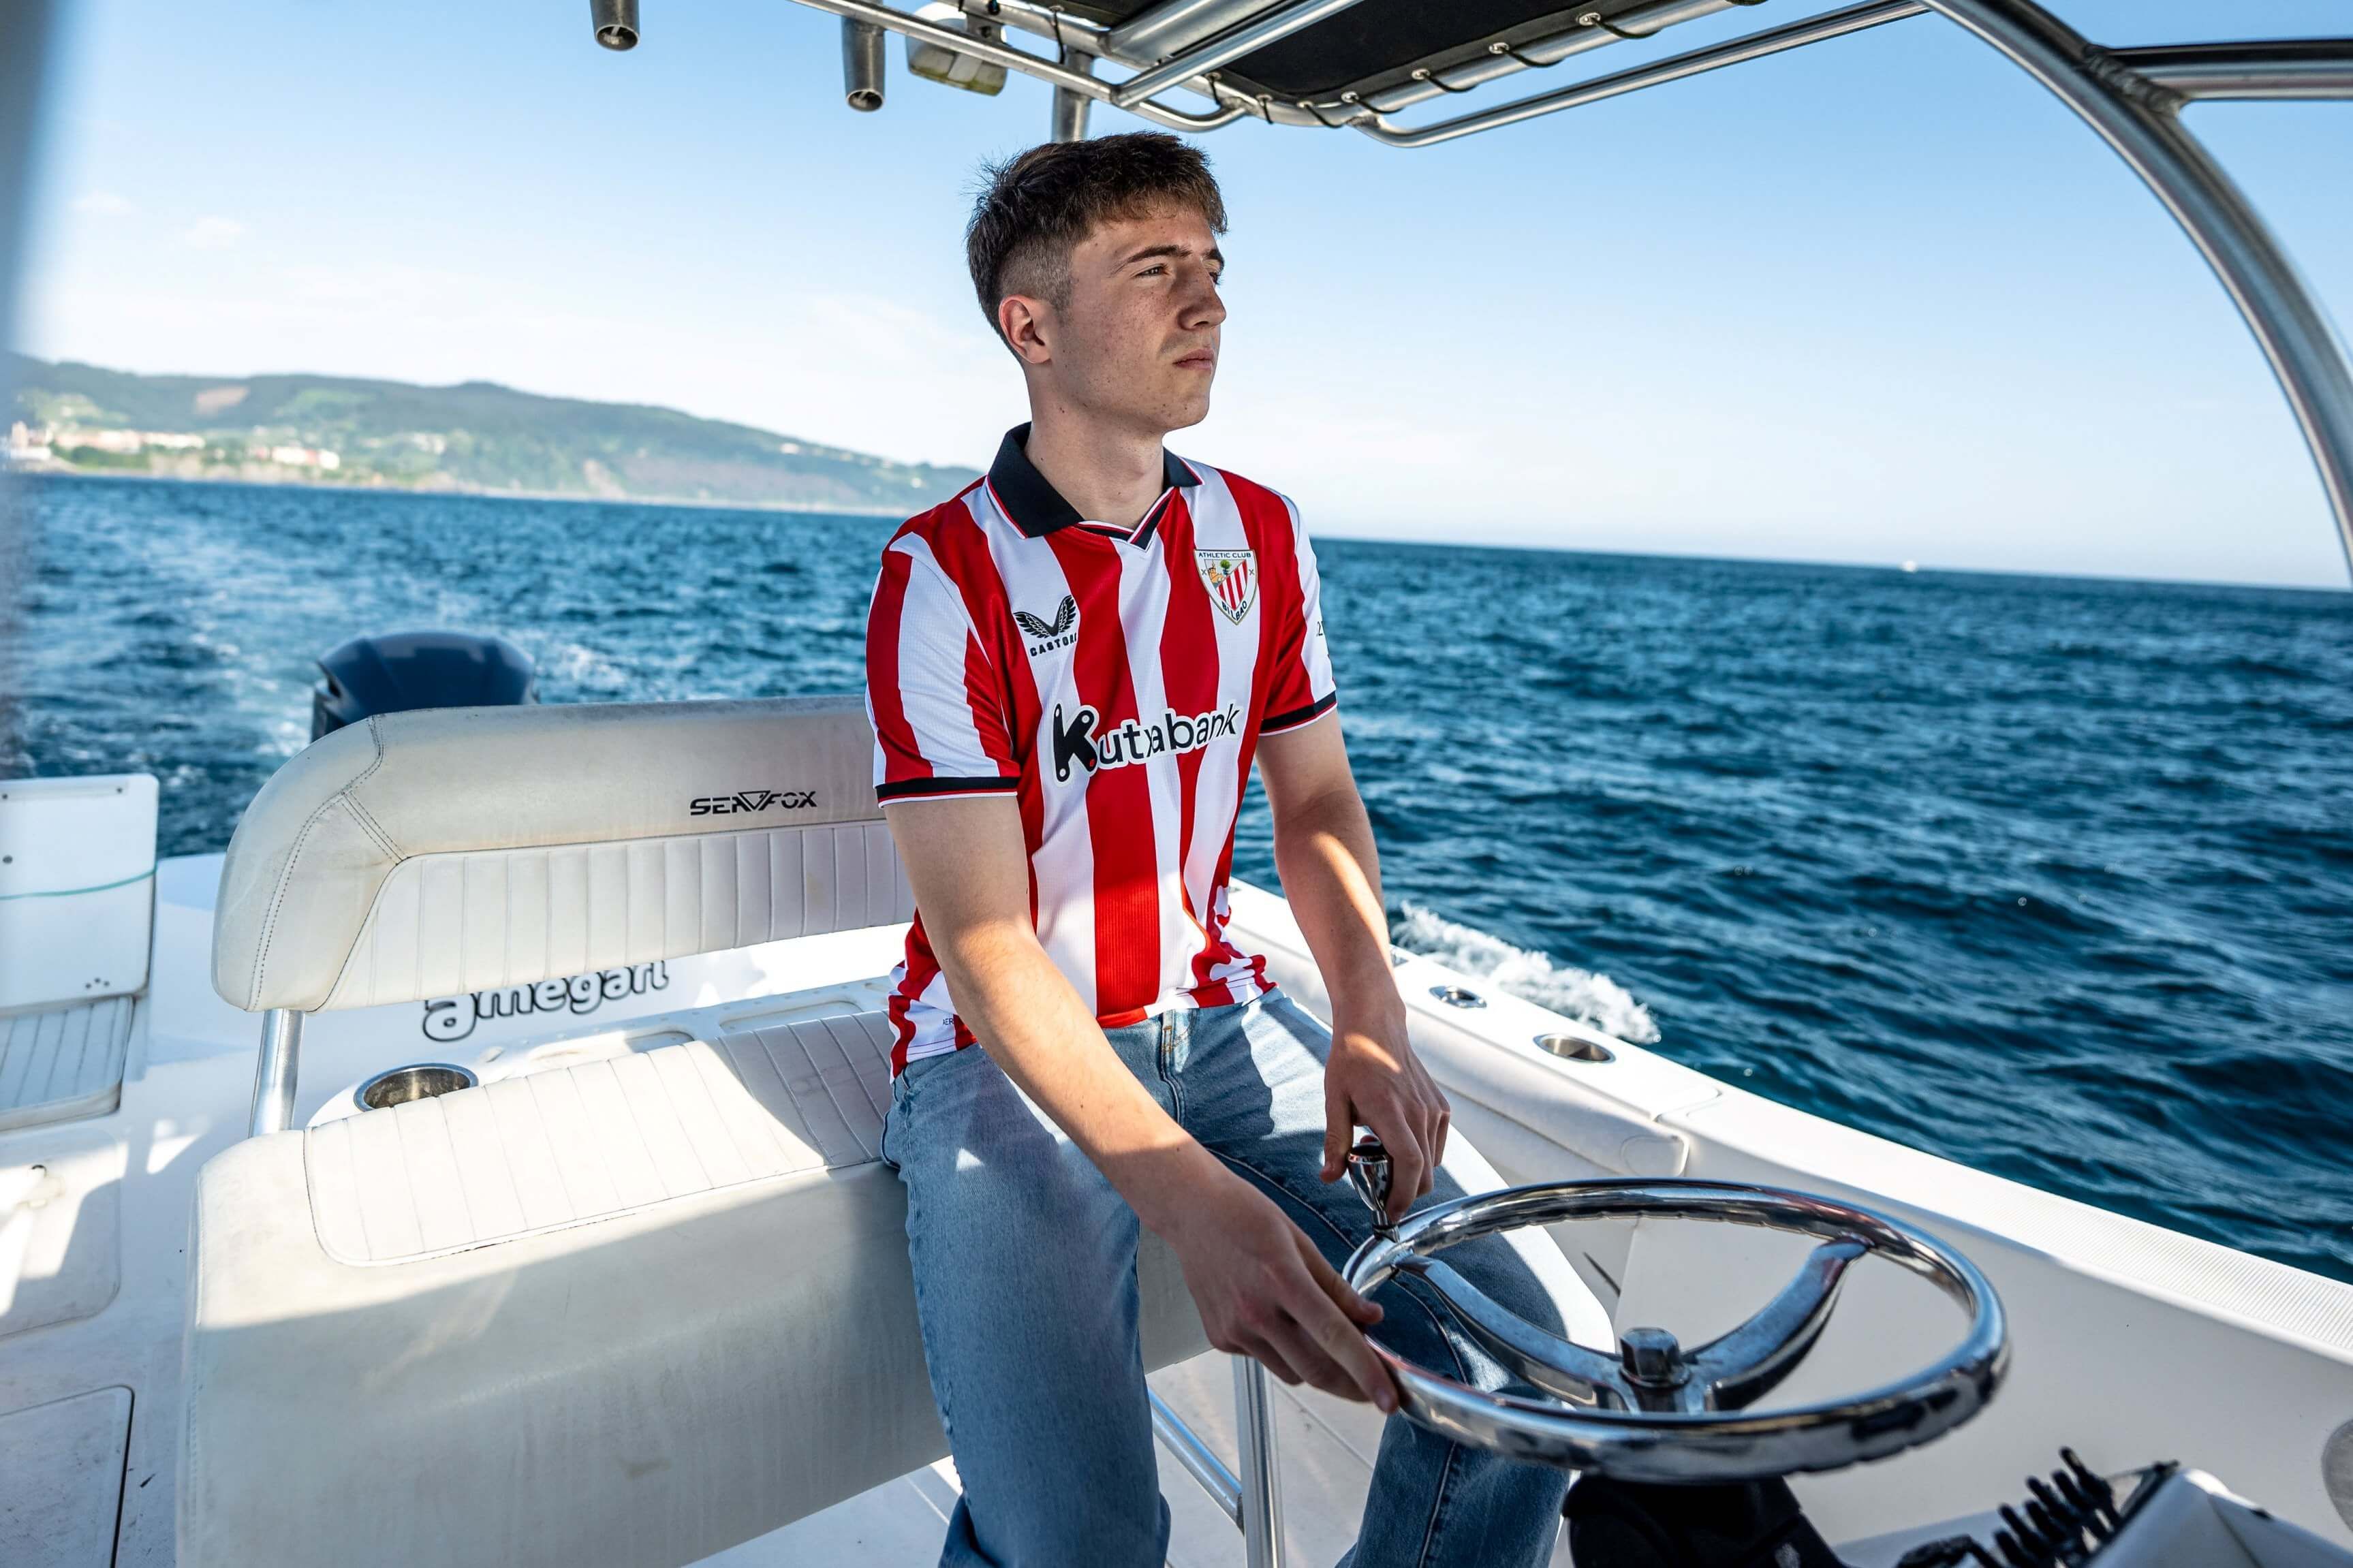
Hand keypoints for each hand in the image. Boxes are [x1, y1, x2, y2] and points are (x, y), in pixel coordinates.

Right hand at [1159, 1168, 1396, 1410]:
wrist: (1190, 1211)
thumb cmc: (1245, 1215)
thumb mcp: (1300, 1240)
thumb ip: (1336, 1286)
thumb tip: (1371, 1318)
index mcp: (1283, 1280)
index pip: (1335, 1337)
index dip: (1368, 1372)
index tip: (1390, 1400)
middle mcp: (1256, 1313)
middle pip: (1316, 1370)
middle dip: (1352, 1386)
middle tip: (1374, 1387)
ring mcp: (1234, 1331)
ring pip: (1292, 1372)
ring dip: (1318, 1368)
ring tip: (1325, 1342)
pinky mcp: (1221, 1340)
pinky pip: (1265, 1360)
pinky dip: (1284, 1352)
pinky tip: (1279, 1321)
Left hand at [1320, 1019, 1449, 1226]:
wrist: (1376, 1025)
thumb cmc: (1352, 1059)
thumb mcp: (1334, 1100)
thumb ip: (1335, 1142)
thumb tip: (1329, 1177)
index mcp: (1391, 1111)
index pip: (1409, 1165)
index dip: (1403, 1196)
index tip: (1390, 1213)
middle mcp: (1419, 1111)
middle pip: (1426, 1171)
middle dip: (1406, 1192)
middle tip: (1380, 1192)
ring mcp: (1434, 1108)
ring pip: (1433, 1161)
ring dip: (1411, 1172)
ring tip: (1380, 1156)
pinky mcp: (1440, 1106)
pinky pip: (1436, 1144)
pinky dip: (1421, 1154)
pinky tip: (1393, 1139)